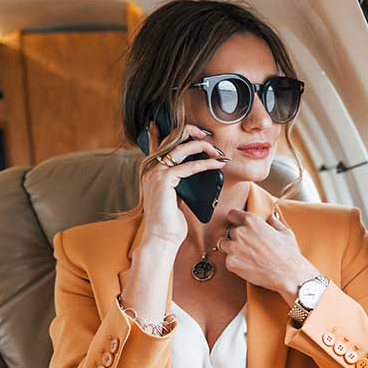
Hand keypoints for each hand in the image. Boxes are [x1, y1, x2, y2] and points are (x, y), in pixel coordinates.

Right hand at [140, 122, 229, 249]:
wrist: (161, 238)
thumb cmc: (169, 220)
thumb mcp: (174, 193)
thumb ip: (178, 178)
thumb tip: (193, 167)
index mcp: (149, 167)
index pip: (159, 139)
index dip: (177, 129)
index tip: (197, 129)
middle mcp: (149, 166)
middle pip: (172, 136)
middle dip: (194, 133)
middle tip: (210, 138)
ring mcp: (154, 171)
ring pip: (182, 147)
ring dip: (203, 146)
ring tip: (218, 152)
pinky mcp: (164, 180)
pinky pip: (189, 166)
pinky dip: (206, 164)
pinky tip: (217, 164)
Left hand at [219, 207, 320, 301]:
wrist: (288, 274)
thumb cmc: (288, 254)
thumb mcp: (285, 232)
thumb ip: (274, 222)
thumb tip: (271, 218)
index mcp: (252, 221)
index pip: (232, 214)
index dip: (236, 220)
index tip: (238, 225)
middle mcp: (240, 232)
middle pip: (229, 231)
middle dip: (236, 237)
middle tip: (248, 245)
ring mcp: (233, 248)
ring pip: (224, 244)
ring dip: (232, 248)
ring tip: (246, 255)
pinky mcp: (231, 263)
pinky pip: (227, 260)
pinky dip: (235, 262)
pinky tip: (247, 264)